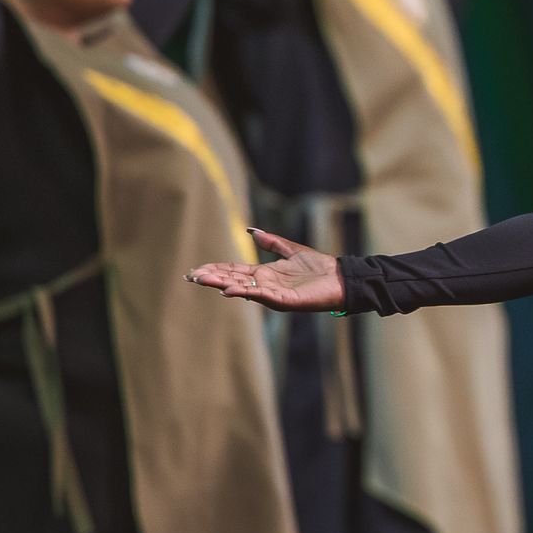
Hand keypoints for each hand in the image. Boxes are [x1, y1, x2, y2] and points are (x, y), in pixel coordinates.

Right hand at [187, 227, 342, 312]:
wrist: (340, 278)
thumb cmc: (319, 266)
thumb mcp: (291, 250)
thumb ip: (271, 242)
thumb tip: (251, 231)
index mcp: (265, 273)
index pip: (234, 271)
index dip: (216, 269)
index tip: (197, 269)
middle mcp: (265, 284)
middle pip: (233, 280)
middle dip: (213, 278)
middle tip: (192, 276)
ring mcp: (273, 293)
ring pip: (242, 288)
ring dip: (222, 284)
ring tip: (203, 281)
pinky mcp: (284, 301)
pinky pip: (261, 296)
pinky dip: (245, 292)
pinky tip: (229, 290)